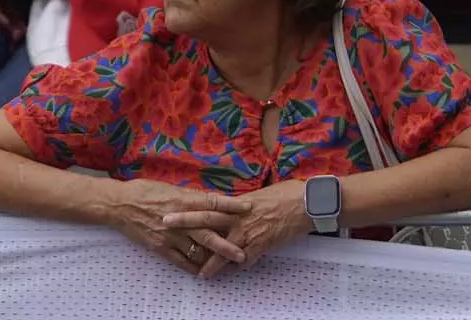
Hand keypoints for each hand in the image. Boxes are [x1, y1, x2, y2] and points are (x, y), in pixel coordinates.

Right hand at [107, 178, 247, 275]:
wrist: (119, 205)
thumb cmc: (144, 191)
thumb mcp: (168, 187)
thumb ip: (189, 196)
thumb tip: (209, 200)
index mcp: (182, 199)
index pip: (212, 203)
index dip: (231, 206)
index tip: (248, 208)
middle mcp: (179, 219)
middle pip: (209, 233)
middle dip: (228, 244)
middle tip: (244, 253)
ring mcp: (170, 236)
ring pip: (197, 250)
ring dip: (214, 259)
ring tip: (228, 264)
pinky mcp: (161, 248)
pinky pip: (182, 261)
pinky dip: (194, 267)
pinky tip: (204, 271)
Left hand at [163, 180, 312, 276]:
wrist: (306, 202)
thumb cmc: (284, 195)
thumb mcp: (257, 197)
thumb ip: (239, 206)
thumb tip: (228, 208)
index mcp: (235, 202)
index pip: (206, 203)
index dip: (187, 206)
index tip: (169, 207)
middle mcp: (238, 215)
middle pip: (206, 219)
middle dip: (185, 223)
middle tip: (164, 224)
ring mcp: (249, 230)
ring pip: (223, 248)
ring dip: (211, 262)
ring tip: (200, 274)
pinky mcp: (262, 244)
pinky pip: (245, 259)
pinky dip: (238, 267)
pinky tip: (232, 273)